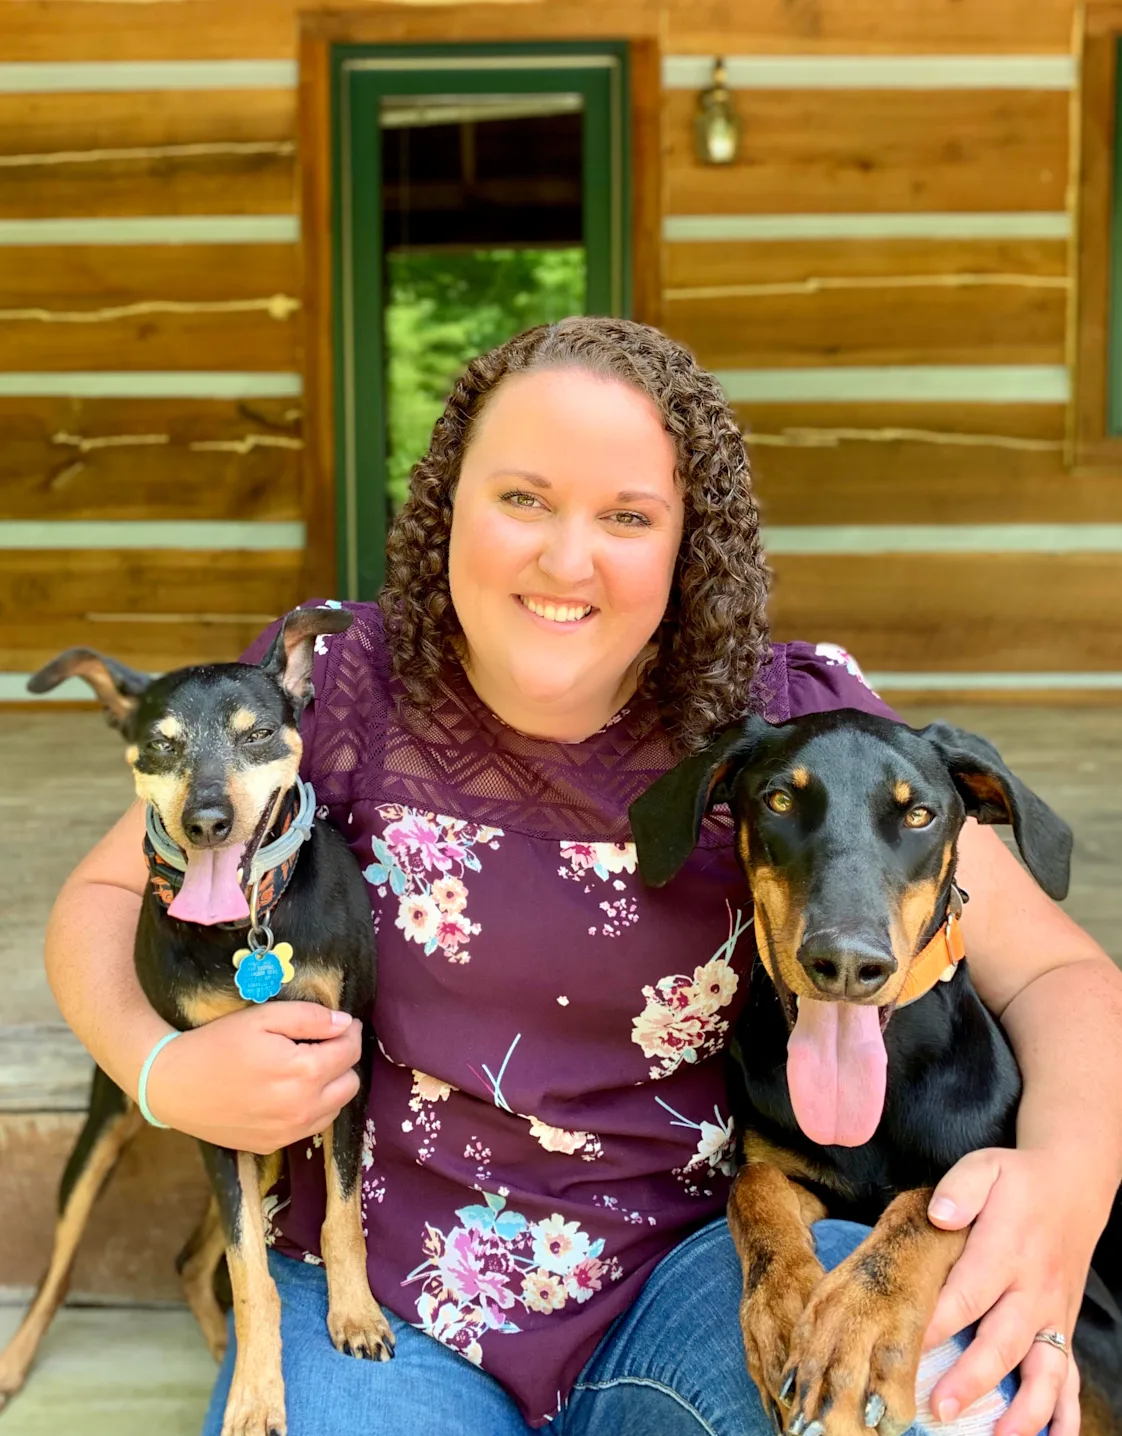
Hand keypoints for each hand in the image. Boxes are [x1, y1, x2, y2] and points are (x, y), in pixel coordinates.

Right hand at [144, 1003, 362, 1152]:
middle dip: (343, 1060)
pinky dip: (312, 1107)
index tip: (341, 1023)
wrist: (173, 1085)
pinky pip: (312, 1125)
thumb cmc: (218, 1044)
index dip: (349, 1032)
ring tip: (306, 1067)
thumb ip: (309, 1018)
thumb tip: (344, 1024)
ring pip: (336, 1107)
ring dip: (331, 1086)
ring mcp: (288, 1132)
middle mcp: (302, 1108)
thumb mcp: (263, 1017)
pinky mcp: (273, 1145)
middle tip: (321, 1044)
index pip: (350, 1051)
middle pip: (350, 1083)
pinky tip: (290, 1091)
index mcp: (303, 1072)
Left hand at [923, 1147, 1101, 1435]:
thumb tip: (939, 1214)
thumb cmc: (1017, 1182)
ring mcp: (1053, 1312)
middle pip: (1001, 1341)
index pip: (966, 1294)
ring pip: (1043, 1369)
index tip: (906, 1348)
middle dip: (971, 1380)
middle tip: (939, 1409)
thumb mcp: (985, 1167)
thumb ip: (960, 1189)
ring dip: (1024, 1409)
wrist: (1072, 1186)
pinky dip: (1065, 1411)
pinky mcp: (1064, 1326)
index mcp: (1005, 1251)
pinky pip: (1070, 1375)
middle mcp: (1032, 1289)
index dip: (936, 1323)